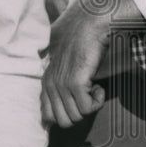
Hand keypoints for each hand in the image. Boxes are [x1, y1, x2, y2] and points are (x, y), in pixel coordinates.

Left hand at [41, 1, 108, 127]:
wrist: (90, 24)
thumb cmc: (81, 40)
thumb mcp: (64, 61)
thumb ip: (60, 78)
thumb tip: (63, 103)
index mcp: (46, 81)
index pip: (48, 117)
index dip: (67, 114)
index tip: (79, 100)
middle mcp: (50, 85)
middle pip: (64, 122)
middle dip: (80, 113)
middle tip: (88, 94)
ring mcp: (61, 85)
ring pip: (77, 117)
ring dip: (90, 105)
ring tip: (94, 87)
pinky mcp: (75, 83)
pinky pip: (88, 109)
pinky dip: (98, 101)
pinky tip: (99, 87)